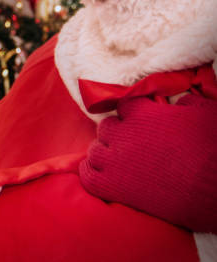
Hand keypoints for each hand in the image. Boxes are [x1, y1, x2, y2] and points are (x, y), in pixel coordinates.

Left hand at [79, 95, 216, 232]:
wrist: (213, 188)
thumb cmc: (212, 149)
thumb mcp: (204, 114)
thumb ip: (186, 104)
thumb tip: (181, 101)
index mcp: (142, 114)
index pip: (124, 106)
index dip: (132, 114)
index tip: (140, 122)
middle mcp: (122, 134)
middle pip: (106, 128)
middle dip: (117, 134)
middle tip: (131, 145)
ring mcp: (114, 160)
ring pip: (95, 150)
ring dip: (105, 154)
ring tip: (118, 161)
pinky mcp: (111, 185)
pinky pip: (87, 175)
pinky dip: (90, 172)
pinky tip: (98, 174)